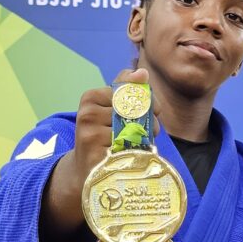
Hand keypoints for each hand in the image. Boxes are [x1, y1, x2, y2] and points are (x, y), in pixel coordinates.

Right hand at [70, 68, 158, 191]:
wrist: (86, 169)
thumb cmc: (103, 133)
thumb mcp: (110, 108)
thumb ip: (125, 87)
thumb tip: (142, 72)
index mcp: (90, 97)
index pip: (130, 91)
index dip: (149, 100)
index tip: (156, 110)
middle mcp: (87, 114)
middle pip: (133, 111)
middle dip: (150, 120)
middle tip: (154, 130)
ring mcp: (90, 136)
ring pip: (133, 131)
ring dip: (145, 138)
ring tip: (142, 144)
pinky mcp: (96, 157)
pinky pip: (128, 150)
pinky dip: (137, 152)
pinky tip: (133, 154)